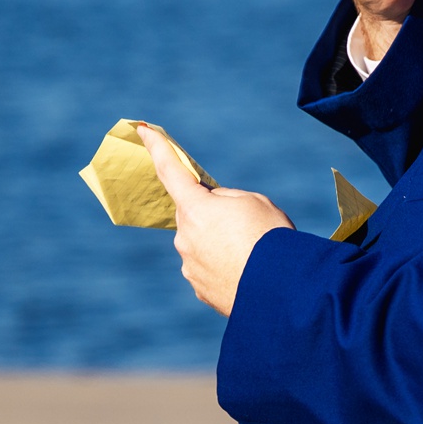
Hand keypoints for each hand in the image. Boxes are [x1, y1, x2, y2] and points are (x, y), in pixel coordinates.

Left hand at [140, 125, 290, 316]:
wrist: (281, 292)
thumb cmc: (270, 239)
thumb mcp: (255, 202)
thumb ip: (227, 199)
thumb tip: (214, 208)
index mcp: (196, 208)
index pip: (171, 171)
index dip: (157, 148)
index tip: (141, 131)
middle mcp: (184, 237)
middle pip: (194, 215)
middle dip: (213, 214)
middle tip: (246, 224)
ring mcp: (190, 266)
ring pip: (202, 244)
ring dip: (222, 244)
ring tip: (253, 254)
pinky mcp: (199, 289)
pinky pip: (209, 269)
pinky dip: (225, 267)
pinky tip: (248, 272)